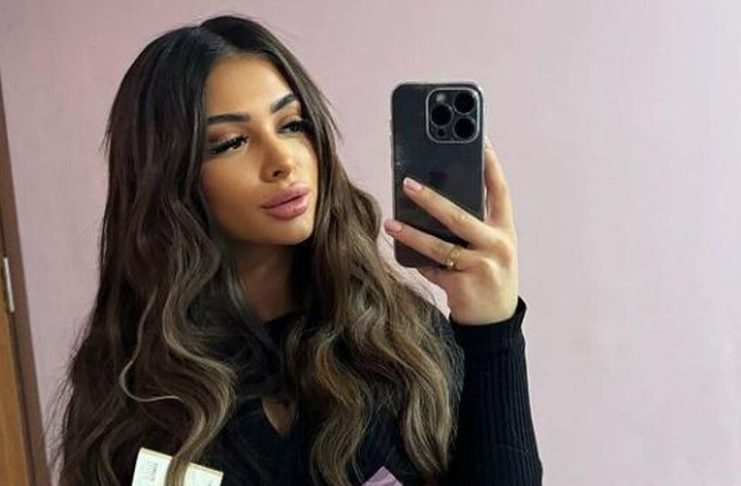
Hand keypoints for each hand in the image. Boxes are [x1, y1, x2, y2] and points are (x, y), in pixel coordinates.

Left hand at [383, 138, 518, 325]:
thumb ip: (473, 228)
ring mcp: (481, 266)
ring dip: (411, 233)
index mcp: (505, 231)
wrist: (496, 322)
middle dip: (431, 199)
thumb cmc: (490, 278)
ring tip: (391, 223)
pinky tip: (402, 254)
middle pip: (460, 216)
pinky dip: (417, 262)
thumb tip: (434, 205)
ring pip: (439, 246)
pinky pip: (433, 269)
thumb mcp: (492, 249)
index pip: (500, 191)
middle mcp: (497, 246)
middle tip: (408, 184)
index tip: (479, 141)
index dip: (490, 165)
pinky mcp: (464, 285)